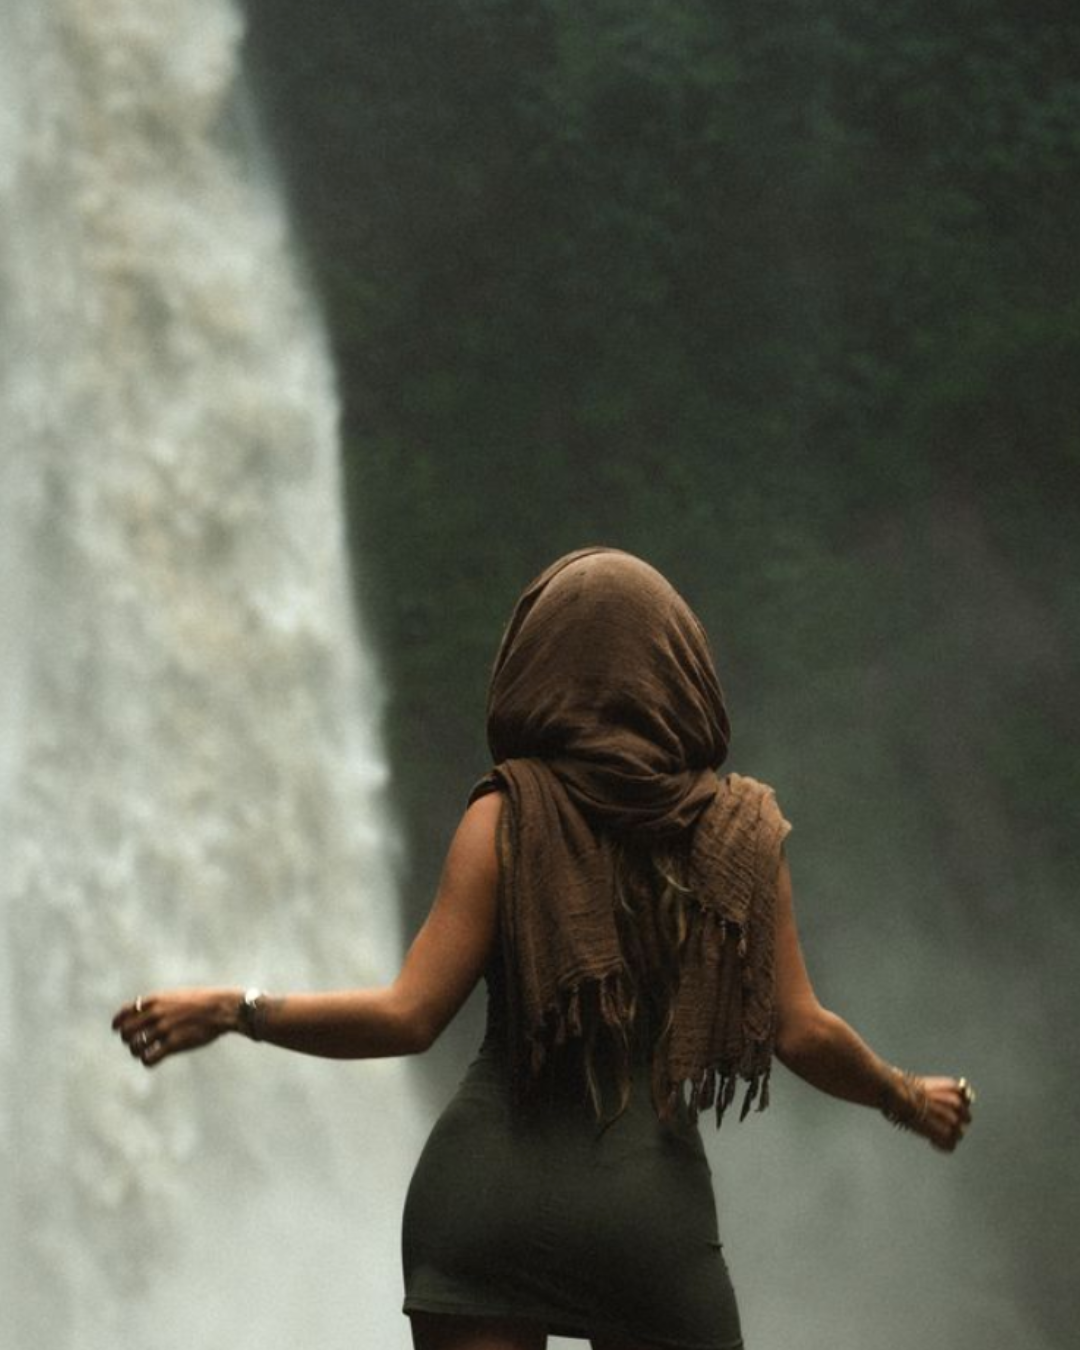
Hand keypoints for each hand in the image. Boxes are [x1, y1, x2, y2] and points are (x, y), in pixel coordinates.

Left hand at [112, 988, 241, 1067]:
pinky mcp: (173, 1044)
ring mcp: (163, 1029)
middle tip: (137, 1043)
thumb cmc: (201, 1001)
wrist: (221, 1008)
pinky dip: (148, 1061)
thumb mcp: (175, 996)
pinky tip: (154, 1058)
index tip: (118, 1030)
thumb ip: (158, 1004)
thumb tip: (142, 1013)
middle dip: (129, 1040)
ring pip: (135, 1047)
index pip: (124, 1013)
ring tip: (146, 1052)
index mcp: (155, 1000)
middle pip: (126, 1033)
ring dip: (138, 1052)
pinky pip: (149, 1058)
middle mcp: (155, 1014)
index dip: (118, 1023)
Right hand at [882, 1069, 973, 1151]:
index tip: (945, 1110)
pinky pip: (950, 1146)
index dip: (956, 1107)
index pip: (966, 1101)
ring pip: (959, 1134)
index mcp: (954, 1088)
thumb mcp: (926, 1085)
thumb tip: (950, 1102)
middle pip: (966, 1118)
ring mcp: (954, 1120)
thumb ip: (941, 1094)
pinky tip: (930, 1141)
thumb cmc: (905, 1089)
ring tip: (931, 1131)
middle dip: (953, 1121)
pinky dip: (940, 1146)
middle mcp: (958, 1104)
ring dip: (947, 1135)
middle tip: (936, 1122)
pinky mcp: (947, 1134)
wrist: (899, 1096)